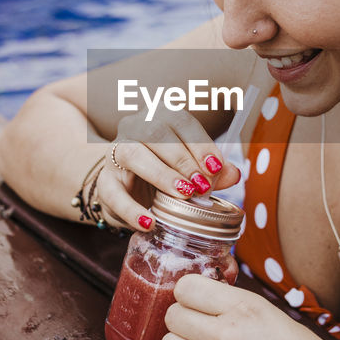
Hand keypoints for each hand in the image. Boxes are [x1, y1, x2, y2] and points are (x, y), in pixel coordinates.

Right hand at [98, 108, 242, 230]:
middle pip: (156, 132)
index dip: (199, 143)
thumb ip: (211, 171)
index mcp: (160, 117)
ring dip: (162, 174)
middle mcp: (135, 128)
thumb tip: (234, 174)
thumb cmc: (164, 171)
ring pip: (133, 153)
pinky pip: (113, 193)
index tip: (216, 167)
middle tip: (202, 185)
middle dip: (183, 159)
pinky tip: (150, 222)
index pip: (180, 120)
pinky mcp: (105, 181)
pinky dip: (132, 209)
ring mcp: (115, 153)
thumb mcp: (190, 169)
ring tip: (183, 194)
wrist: (126, 187)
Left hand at [160, 274, 339, 339]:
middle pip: (172, 316)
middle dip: (184, 321)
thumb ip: (239, 308)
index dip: (190, 295)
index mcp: (246, 309)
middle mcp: (228, 336)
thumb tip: (207, 299)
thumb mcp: (276, 317)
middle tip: (200, 332)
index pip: (186, 287)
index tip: (199, 305)